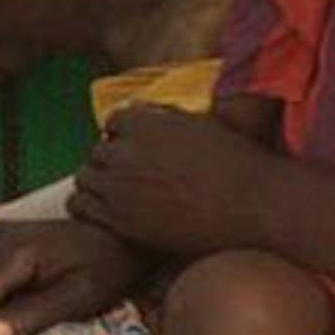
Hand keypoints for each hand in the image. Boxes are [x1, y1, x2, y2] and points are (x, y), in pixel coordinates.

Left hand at [69, 105, 268, 256]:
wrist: (252, 206)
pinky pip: (82, 208)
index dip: (126, 136)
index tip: (139, 151)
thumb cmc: (237, 164)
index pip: (114, 122)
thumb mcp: (202, 125)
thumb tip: (146, 115)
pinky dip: (93, 208)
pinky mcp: (120, 220)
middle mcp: (126, 151)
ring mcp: (119, 187)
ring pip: (85, 179)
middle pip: (97, 152)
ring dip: (99, 184)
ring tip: (123, 196)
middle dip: (112, 162)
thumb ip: (167, 119)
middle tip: (133, 178)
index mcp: (145, 122)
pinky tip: (116, 214)